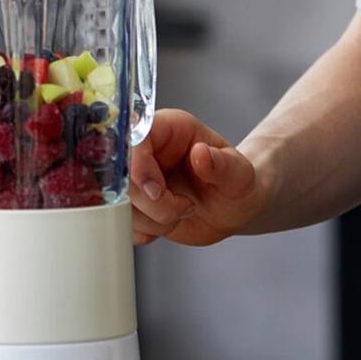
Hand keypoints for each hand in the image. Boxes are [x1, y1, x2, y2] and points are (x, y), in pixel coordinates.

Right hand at [129, 108, 267, 246]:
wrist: (231, 209)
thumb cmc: (235, 184)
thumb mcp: (239, 175)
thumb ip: (223, 164)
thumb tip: (201, 154)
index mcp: (169, 129)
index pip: (135, 137)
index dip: (138, 164)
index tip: (157, 190)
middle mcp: (148, 150)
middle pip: (122, 174)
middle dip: (151, 201)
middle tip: (184, 207)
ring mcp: (137, 178)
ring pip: (121, 201)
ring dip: (153, 219)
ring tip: (183, 212)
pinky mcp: (134, 203)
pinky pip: (124, 221)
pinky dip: (147, 230)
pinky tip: (170, 223)